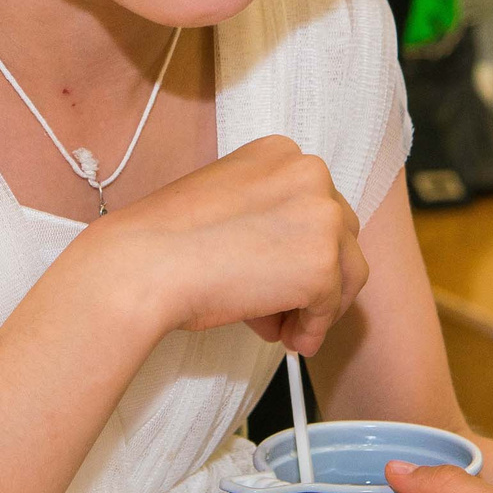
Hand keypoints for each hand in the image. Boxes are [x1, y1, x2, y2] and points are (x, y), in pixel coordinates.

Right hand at [88, 135, 368, 354]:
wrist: (144, 265)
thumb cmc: (167, 241)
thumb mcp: (226, 203)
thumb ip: (266, 216)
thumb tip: (294, 263)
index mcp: (281, 151)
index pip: (315, 203)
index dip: (299, 246)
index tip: (280, 272)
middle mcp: (310, 172)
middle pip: (340, 235)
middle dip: (314, 276)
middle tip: (280, 309)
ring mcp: (321, 216)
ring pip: (348, 270)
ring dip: (318, 304)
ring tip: (283, 328)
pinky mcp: (323, 264)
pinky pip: (331, 307)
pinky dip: (314, 329)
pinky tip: (289, 340)